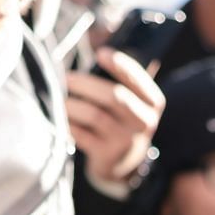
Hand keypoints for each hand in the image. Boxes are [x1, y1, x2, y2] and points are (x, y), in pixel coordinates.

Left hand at [66, 48, 165, 186]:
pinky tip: (64, 119)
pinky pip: (81, 134)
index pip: (137, 79)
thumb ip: (119, 78)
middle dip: (85, 83)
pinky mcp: (107, 155)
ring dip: (72, 104)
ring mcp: (126, 140)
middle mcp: (144, 121)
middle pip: (113, 96)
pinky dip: (68, 123)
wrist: (122, 162)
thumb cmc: (120, 119)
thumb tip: (95, 51)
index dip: (119, 64)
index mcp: (152, 102)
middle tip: (66, 78)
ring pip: (94, 115)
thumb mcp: (131, 100)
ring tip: (62, 99)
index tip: (101, 53)